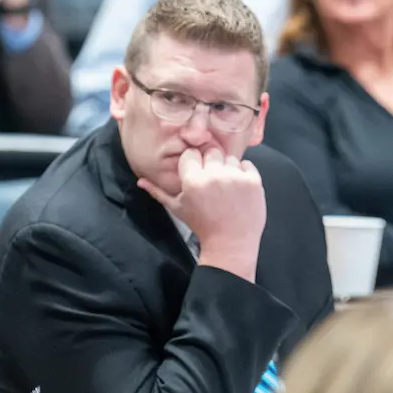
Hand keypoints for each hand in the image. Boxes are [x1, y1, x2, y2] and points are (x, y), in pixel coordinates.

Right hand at [138, 148, 265, 281]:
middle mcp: (213, 175)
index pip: (191, 153)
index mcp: (192, 180)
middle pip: (210, 151)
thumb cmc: (200, 224)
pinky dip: (243, 172)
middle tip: (211, 180)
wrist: (231, 242)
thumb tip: (139, 180)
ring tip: (225, 186)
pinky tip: (238, 187)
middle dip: (210, 163)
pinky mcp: (253, 181)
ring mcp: (235, 177)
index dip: (192, 163)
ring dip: (227, 168)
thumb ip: (158, 191)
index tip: (195, 174)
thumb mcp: (176, 208)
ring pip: (229, 157)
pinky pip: (246, 164)